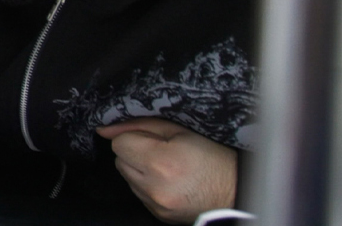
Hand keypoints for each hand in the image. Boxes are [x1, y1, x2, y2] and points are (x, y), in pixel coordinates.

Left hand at [98, 117, 238, 223]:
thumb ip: (141, 126)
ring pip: (127, 177)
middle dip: (136, 153)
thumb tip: (105, 129)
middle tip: (162, 152)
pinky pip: (138, 193)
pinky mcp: (157, 214)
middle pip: (120, 161)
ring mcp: (155, 204)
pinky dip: (148, 185)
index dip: (134, 137)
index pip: (119, 144)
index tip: (152, 139)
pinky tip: (170, 181)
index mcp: (160, 162)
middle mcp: (154, 187)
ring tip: (168, 168)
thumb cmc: (215, 159)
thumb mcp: (182, 132)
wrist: (237, 192)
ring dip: (141, 170)